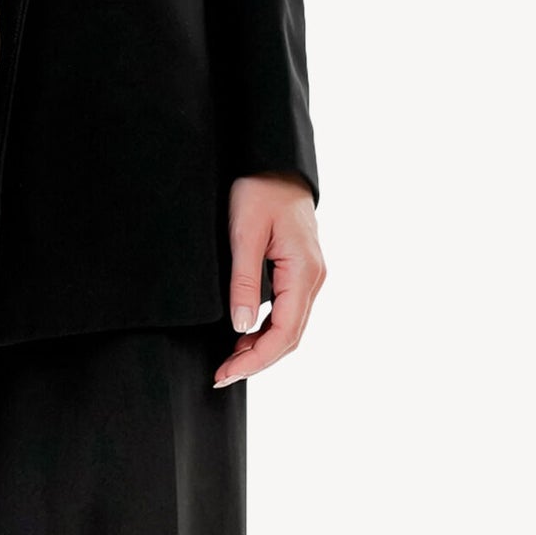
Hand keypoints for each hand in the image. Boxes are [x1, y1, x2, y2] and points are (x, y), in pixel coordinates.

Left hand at [213, 172, 325, 388]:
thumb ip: (244, 280)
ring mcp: (309, 274)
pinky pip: (288, 310)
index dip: (256, 359)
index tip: (226, 373)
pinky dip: (267, 328)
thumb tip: (241, 328)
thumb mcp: (245, 232)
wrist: (275, 160)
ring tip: (229, 360)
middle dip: (257, 360)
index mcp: (304, 272)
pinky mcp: (300, 269)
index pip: (284, 333)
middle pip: (290, 336)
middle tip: (222, 374)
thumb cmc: (260, 188)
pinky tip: (245, 334)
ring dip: (262, 347)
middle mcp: (313, 278)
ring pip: (290, 325)